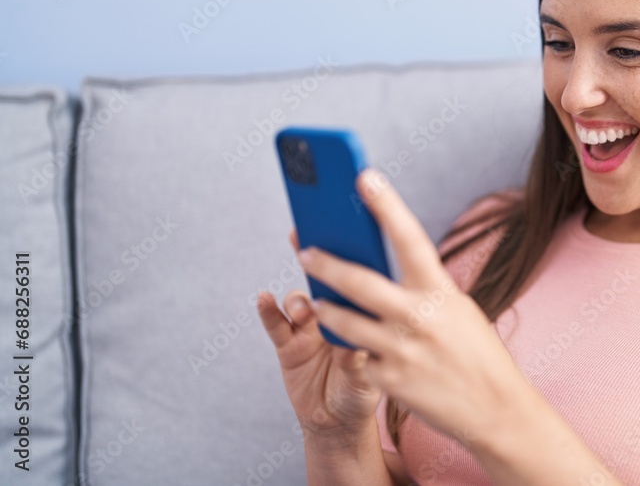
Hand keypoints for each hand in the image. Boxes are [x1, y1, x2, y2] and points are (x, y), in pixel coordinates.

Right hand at [257, 229, 381, 441]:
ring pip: (300, 299)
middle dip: (316, 255)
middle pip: (325, 276)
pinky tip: (263, 299)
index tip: (346, 223)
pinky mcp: (288, 345)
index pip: (359, 273)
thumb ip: (359, 356)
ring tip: (303, 310)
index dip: (353, 249)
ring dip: (298, 299)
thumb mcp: (370, 375)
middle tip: (307, 237)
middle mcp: (335, 311)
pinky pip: (276, 324)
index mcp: (363, 312)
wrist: (338, 424)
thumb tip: (352, 340)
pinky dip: (268, 310)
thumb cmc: (362, 391)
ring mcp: (309, 326)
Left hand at [299, 168, 531, 446]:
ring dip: (326, 309)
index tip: (363, 177)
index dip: (386, 205)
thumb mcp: (457, 309)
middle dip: (326, 263)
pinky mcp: (390, 381)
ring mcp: (402, 351)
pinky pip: (356, 357)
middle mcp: (419, 318)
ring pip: (345, 322)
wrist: (497, 409)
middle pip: (360, 281)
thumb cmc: (475, 352)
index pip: (409, 238)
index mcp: (441, 291)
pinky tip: (345, 342)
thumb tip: (382, 265)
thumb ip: (423, 289)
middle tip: (305, 249)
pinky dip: (349, 348)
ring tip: (318, 300)